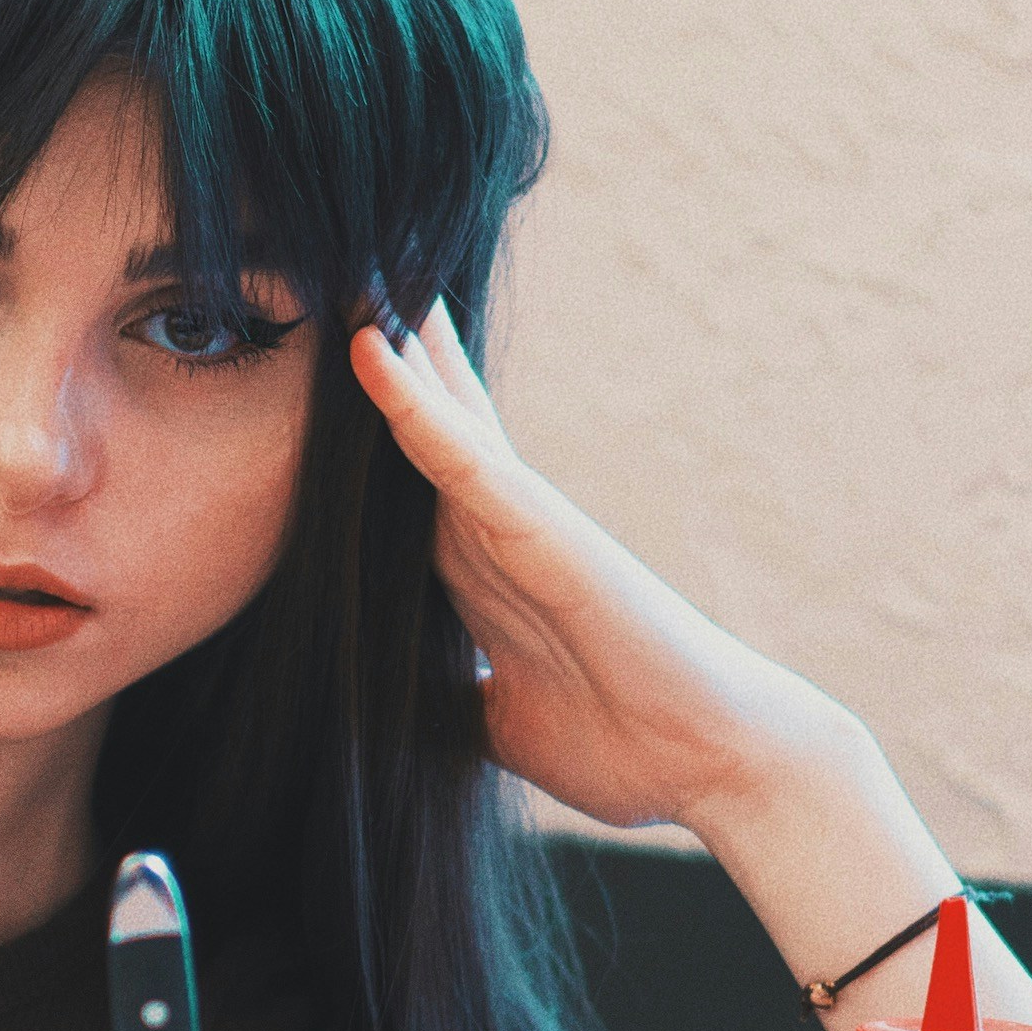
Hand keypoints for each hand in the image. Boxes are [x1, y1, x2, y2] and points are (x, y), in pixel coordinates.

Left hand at [347, 304, 843, 836]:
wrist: (716, 766)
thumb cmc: (625, 746)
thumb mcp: (501, 725)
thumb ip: (453, 702)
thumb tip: (396, 720)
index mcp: (486, 575)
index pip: (410, 483)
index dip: (368, 428)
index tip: (315, 367)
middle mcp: (500, 533)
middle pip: (426, 423)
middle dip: (385, 353)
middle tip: (332, 271)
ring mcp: (524, 525)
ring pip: (439, 418)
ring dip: (392, 346)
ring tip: (343, 265)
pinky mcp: (549, 535)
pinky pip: (467, 461)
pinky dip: (417, 410)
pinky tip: (375, 353)